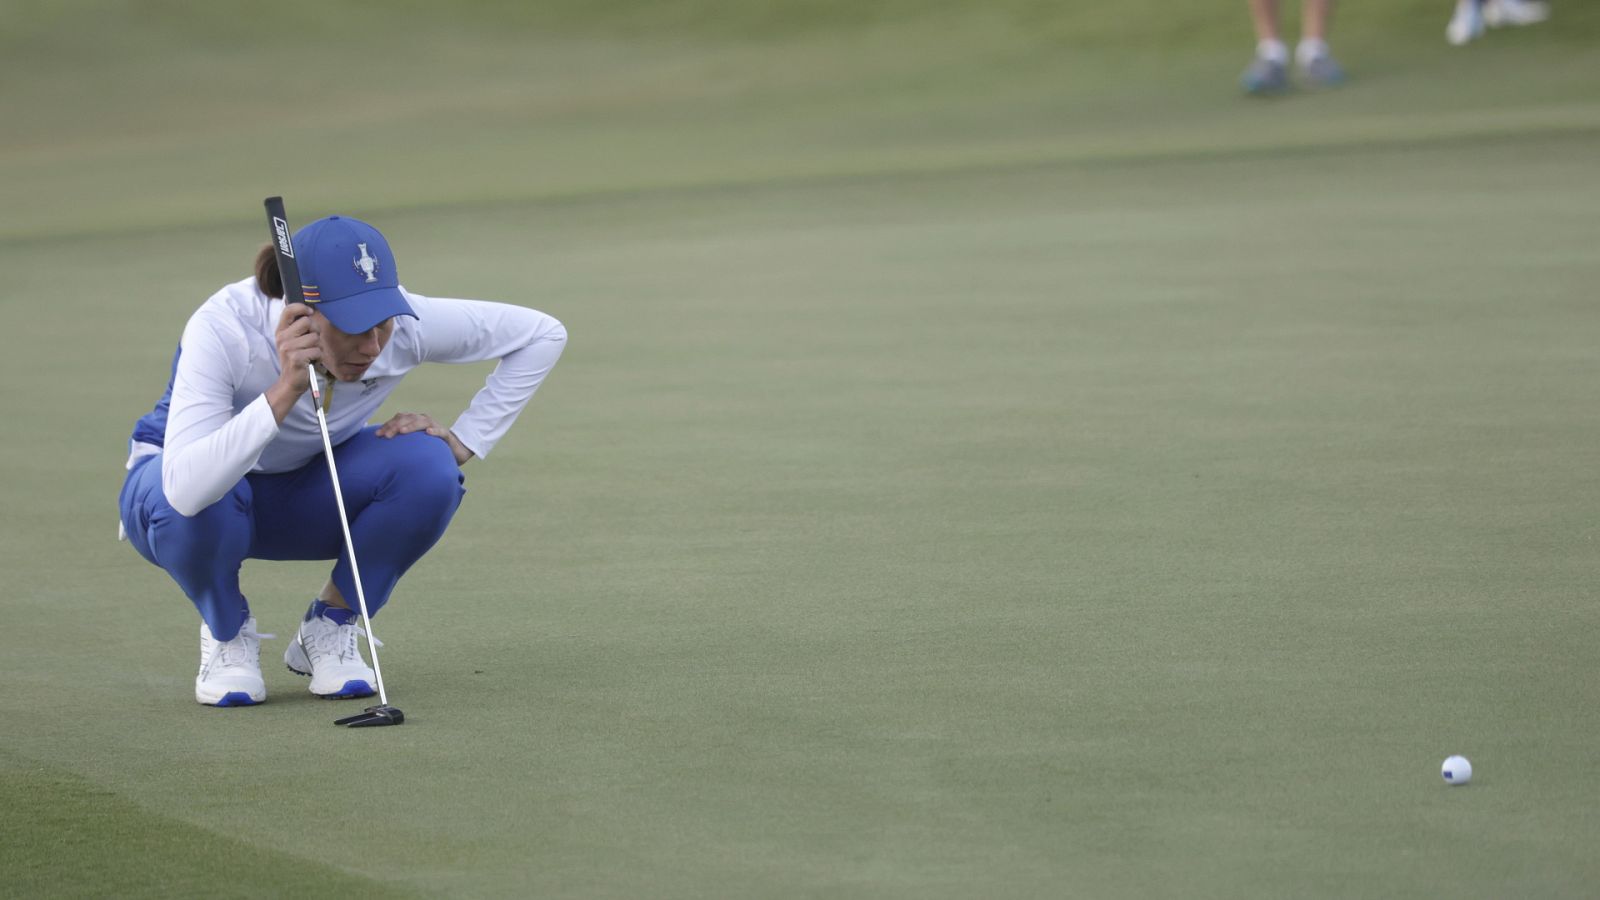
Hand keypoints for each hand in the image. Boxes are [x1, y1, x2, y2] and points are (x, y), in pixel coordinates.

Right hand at [266, 303, 321, 422]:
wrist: (290, 382)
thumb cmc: (296, 360)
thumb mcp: (292, 342)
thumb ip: (298, 328)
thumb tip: (311, 311)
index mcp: (280, 331)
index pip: (288, 310)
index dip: (301, 308)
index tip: (310, 312)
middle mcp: (282, 338)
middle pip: (307, 322)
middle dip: (315, 332)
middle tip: (310, 344)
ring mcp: (288, 348)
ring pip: (315, 337)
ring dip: (317, 347)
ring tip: (310, 354)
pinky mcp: (296, 358)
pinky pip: (317, 350)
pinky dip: (318, 357)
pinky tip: (311, 361)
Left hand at [377, 412, 472, 464]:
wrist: (454, 449)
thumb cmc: (430, 445)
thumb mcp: (414, 441)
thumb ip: (402, 440)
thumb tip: (382, 443)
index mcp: (415, 420)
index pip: (399, 418)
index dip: (388, 424)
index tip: (378, 434)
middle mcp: (424, 420)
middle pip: (408, 418)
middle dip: (396, 425)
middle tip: (386, 435)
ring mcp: (435, 426)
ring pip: (422, 422)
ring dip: (411, 426)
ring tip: (401, 431)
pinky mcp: (446, 435)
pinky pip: (440, 432)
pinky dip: (434, 431)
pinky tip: (428, 433)